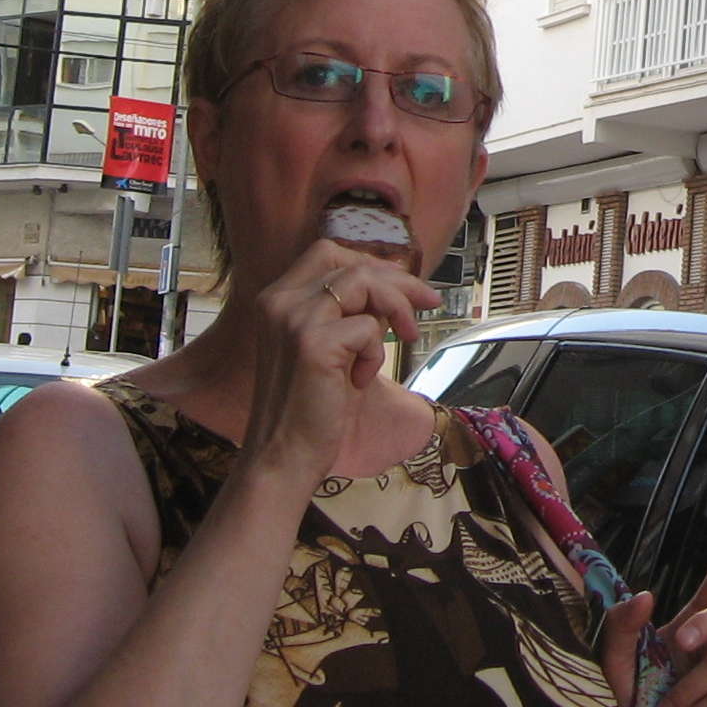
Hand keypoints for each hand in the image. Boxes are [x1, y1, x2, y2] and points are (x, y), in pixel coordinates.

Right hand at [242, 241, 441, 484]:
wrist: (283, 455)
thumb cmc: (309, 405)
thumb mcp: (328, 346)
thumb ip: (348, 312)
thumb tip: (392, 285)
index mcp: (277, 299)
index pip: (327, 252)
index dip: (371, 263)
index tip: (404, 283)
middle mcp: (280, 301)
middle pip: (352, 264)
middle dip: (399, 281)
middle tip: (429, 304)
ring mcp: (294, 319)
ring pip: (364, 283)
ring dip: (397, 308)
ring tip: (407, 337)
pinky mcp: (313, 344)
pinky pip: (368, 327)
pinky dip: (376, 353)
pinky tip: (360, 380)